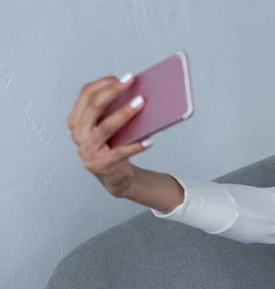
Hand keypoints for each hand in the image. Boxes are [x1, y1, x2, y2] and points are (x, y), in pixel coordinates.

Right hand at [68, 73, 151, 196]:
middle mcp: (78, 135)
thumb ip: (113, 109)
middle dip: (113, 92)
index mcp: (77, 120)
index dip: (104, 84)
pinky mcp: (100, 165)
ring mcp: (87, 151)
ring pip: (105, 128)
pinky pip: (119, 153)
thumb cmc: (113, 145)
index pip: (86, 95)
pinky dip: (135, 146)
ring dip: (124, 114)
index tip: (124, 78)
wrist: (115, 175)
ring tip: (141, 103)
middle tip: (131, 83)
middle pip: (93, 108)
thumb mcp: (109, 125)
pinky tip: (149, 140)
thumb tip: (135, 89)